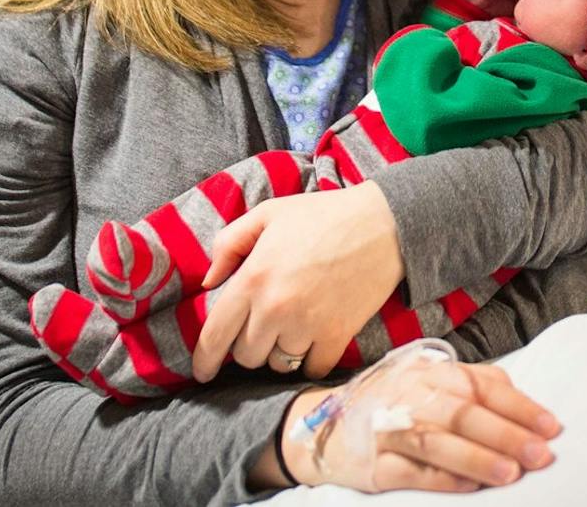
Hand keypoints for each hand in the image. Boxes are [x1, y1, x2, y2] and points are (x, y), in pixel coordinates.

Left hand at [193, 183, 402, 382]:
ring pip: (277, 365)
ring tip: (292, 328)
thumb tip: (209, 282)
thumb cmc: (324, 215)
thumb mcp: (268, 213)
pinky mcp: (337, 336)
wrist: (384, 223)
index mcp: (252, 278)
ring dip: (279, 353)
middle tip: (264, 326)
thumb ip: (229, 243)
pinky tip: (314, 342)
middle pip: (246, 356)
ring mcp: (307, 325)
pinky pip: (311, 369)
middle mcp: (274, 308)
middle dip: (249, 346)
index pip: (215, 335)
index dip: (204, 360)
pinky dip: (310, 361)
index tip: (202, 372)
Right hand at [281, 354, 561, 492]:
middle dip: (506, 434)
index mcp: (431, 373)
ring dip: (477, 458)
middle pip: (463, 412)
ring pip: (437, 441)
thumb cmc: (394, 404)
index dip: (519, 406)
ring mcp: (389, 429)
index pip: (482, 385)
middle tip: (541, 454)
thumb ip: (475, 386)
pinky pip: (411, 472)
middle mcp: (410, 396)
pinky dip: (442, 479)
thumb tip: (525, 406)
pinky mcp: (373, 464)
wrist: (322, 426)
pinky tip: (470, 488)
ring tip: (511, 473)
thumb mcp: (431, 383)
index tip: (551, 427)